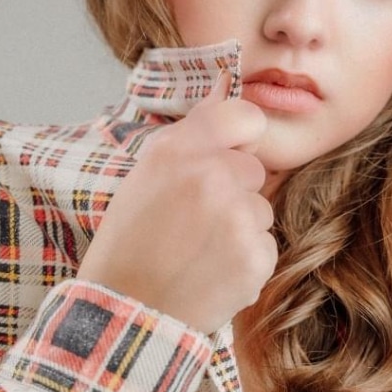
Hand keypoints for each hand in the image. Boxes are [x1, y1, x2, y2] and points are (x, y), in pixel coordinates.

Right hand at [77, 72, 277, 333]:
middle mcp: (212, 178)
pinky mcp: (256, 258)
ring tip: (199, 251)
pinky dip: (246, 261)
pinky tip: (212, 273)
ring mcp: (238, 220)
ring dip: (240, 229)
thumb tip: (227, 80)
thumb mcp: (148, 173)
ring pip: (262, 210)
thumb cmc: (131, 240)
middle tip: (193, 221)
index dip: (240, 136)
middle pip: (255, 170)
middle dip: (234, 192)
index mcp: (178, 151)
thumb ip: (196, 127)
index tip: (227, 155)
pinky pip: (266, 246)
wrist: (125, 311)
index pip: (245, 115)